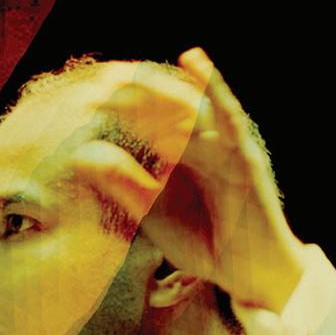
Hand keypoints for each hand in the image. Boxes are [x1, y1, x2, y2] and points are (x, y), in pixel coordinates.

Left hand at [71, 48, 309, 312]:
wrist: (250, 273)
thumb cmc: (206, 246)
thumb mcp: (155, 218)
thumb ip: (126, 191)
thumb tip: (85, 160)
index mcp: (180, 162)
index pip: (146, 127)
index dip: (118, 115)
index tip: (85, 106)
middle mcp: (201, 149)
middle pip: (165, 111)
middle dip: (134, 98)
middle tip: (99, 85)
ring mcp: (224, 148)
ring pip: (191, 107)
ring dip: (162, 90)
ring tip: (132, 75)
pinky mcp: (244, 154)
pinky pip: (229, 116)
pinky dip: (214, 87)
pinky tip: (195, 62)